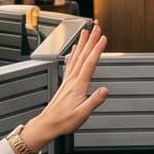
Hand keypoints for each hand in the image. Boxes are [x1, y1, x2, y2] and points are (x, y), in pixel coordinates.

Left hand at [20, 25, 109, 149]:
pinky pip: (70, 64)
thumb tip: (105, 90)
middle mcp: (72, 80)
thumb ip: (94, 101)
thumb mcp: (82, 113)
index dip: (97, 50)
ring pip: (76, 57)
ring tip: (86, 33)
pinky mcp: (65, 83)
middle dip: (91, 41)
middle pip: (83, 56)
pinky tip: (74, 50)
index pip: (90, 63)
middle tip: (97, 29)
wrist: (48, 124)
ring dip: (82, 44)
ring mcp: (68, 80)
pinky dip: (73, 54)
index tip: (103, 39)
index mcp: (78, 85)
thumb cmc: (64, 121)